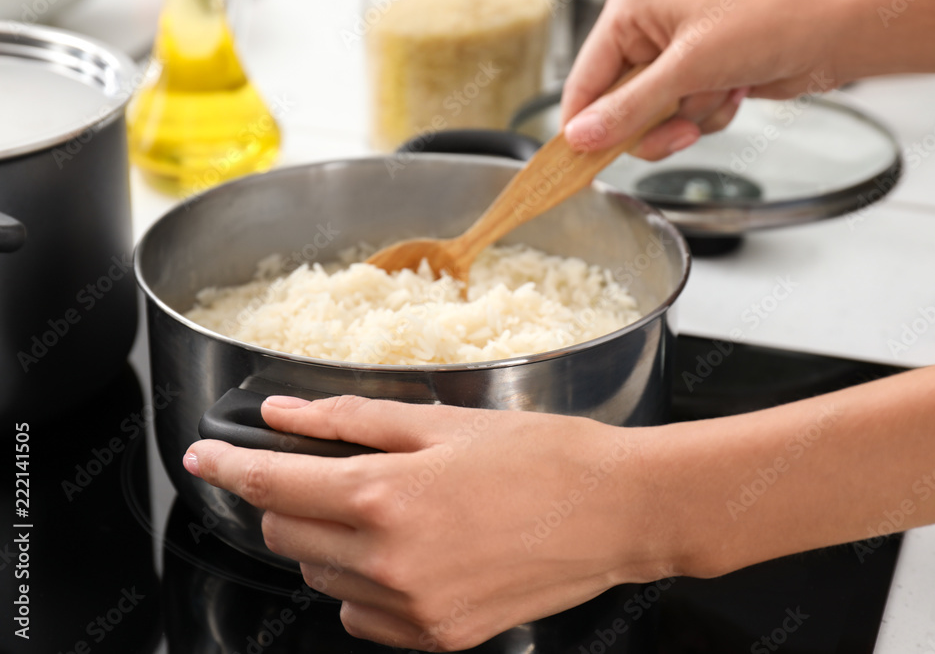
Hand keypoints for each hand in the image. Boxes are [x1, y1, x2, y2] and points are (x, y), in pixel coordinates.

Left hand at [183, 396, 673, 650]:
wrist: (617, 512)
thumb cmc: (543, 455)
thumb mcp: (443, 423)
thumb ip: (351, 421)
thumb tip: (283, 414)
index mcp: (387, 498)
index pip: (274, 487)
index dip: (230, 468)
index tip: (204, 459)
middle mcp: (390, 563)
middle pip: (288, 537)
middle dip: (289, 501)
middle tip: (327, 473)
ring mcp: (414, 610)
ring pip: (322, 578)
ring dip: (328, 542)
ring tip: (385, 509)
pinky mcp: (439, 638)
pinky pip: (364, 615)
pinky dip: (363, 584)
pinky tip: (407, 553)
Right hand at [561, 0, 857, 157]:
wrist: (842, 23)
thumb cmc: (774, 13)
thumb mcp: (688, 66)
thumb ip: (629, 108)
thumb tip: (581, 136)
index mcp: (635, 6)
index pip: (586, 77)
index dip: (583, 123)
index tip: (578, 161)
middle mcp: (654, 25)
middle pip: (622, 101)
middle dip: (654, 122)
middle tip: (680, 130)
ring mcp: (684, 49)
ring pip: (659, 113)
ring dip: (691, 116)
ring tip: (724, 88)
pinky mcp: (711, 69)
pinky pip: (690, 113)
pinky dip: (712, 112)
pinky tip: (738, 89)